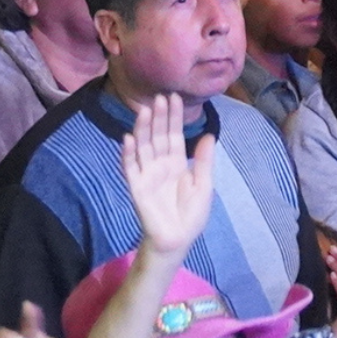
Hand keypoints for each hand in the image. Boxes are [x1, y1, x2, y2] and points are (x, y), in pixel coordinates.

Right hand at [120, 94, 217, 259]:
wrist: (178, 239)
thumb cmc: (192, 215)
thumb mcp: (204, 185)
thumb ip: (204, 161)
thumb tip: (209, 134)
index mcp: (177, 163)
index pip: (174, 135)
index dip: (174, 117)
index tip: (173, 98)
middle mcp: (160, 165)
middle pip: (158, 137)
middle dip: (158, 118)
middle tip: (158, 98)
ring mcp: (147, 174)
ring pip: (143, 147)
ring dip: (143, 129)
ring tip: (144, 111)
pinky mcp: (136, 187)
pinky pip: (130, 168)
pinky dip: (128, 154)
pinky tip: (127, 138)